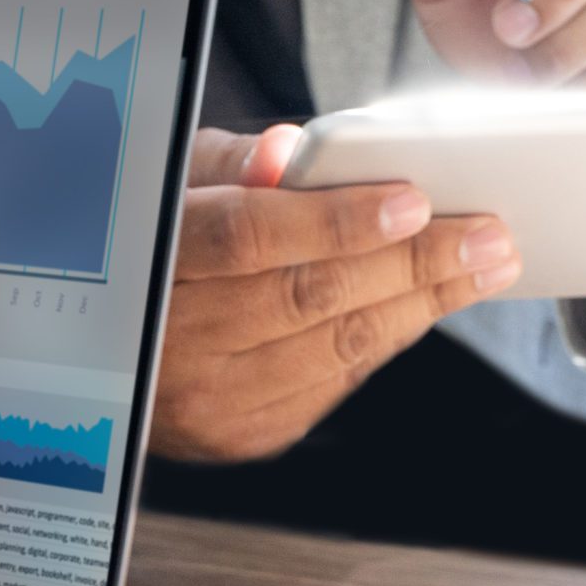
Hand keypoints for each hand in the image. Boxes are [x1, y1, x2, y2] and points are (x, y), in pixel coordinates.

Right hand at [151, 127, 519, 462]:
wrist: (100, 358)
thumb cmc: (146, 256)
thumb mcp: (165, 192)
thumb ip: (227, 166)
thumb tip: (290, 150)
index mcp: (147, 262)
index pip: (246, 237)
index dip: (334, 221)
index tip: (410, 201)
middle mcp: (172, 341)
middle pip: (308, 295)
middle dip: (412, 262)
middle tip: (486, 234)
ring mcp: (207, 398)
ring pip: (335, 346)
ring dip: (423, 303)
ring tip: (481, 266)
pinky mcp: (241, 434)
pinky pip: (333, 382)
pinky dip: (387, 339)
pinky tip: (424, 304)